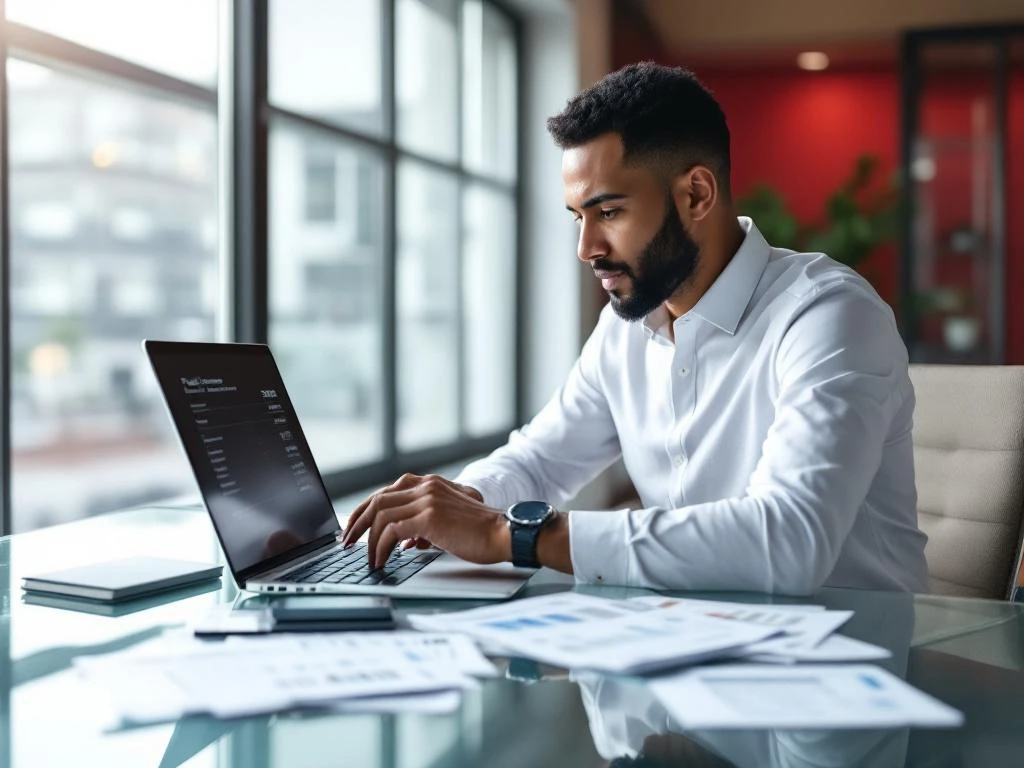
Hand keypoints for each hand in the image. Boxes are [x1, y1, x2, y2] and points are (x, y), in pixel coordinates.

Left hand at [341, 474, 507, 568]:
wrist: (503, 533)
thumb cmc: (481, 533)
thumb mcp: (449, 523)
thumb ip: (425, 526)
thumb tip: (404, 542)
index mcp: (431, 484)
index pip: (389, 491)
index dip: (368, 509)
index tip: (356, 527)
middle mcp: (427, 486)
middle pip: (378, 499)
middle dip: (358, 522)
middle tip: (348, 541)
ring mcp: (427, 499)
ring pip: (381, 515)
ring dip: (370, 539)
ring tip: (368, 558)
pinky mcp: (428, 516)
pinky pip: (392, 530)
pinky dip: (381, 547)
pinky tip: (381, 560)